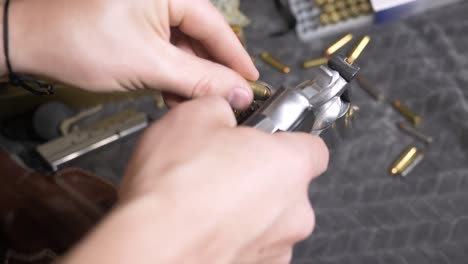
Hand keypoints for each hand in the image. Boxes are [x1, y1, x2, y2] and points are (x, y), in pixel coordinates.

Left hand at [7, 0, 257, 108]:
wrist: (31, 44)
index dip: (236, 58)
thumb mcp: (149, 64)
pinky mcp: (138, 27)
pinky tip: (175, 94)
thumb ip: (198, 79)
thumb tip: (236, 90)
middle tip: (228, 99)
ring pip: (185, 49)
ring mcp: (148, 12)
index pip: (216, 26)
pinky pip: (167, 52)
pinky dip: (173, 76)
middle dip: (212, 74)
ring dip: (191, 79)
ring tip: (196, 102)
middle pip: (202, 38)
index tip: (252, 82)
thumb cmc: (76, 39)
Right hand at [63, 97, 328, 263]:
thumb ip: (221, 107)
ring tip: (207, 199)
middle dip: (260, 173)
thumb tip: (222, 110)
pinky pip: (254, 243)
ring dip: (248, 206)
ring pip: (270, 216)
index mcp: (289, 164)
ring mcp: (278, 245)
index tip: (268, 139)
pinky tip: (206, 225)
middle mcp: (294, 210)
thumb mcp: (194, 116)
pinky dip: (236, 234)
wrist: (153, 246)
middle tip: (224, 166)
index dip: (288, 140)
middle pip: (287, 184)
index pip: (313, 147)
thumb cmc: (175, 189)